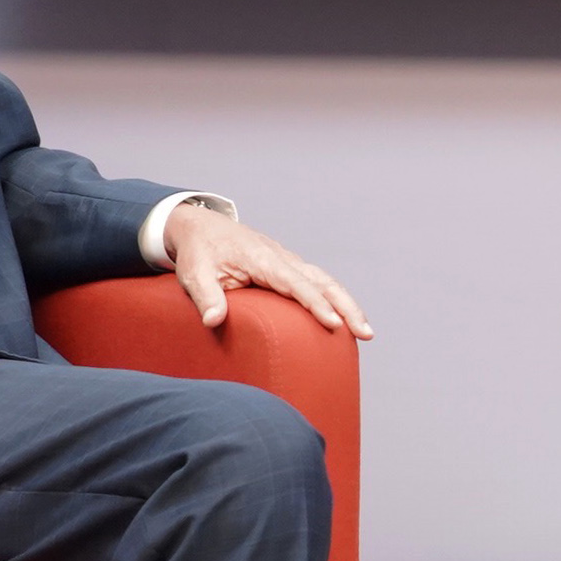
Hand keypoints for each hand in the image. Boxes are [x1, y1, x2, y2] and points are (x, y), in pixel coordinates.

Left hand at [165, 200, 372, 339]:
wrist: (201, 227)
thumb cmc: (198, 252)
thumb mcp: (194, 274)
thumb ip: (205, 296)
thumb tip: (212, 321)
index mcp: (263, 260)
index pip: (296, 284)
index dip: (316, 304)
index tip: (334, 324)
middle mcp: (282, 258)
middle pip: (323, 281)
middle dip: (347, 306)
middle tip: (366, 333)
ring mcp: (288, 262)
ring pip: (326, 281)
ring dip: (348, 304)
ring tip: (365, 332)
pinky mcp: (288, 268)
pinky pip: (318, 282)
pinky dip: (336, 299)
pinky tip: (345, 318)